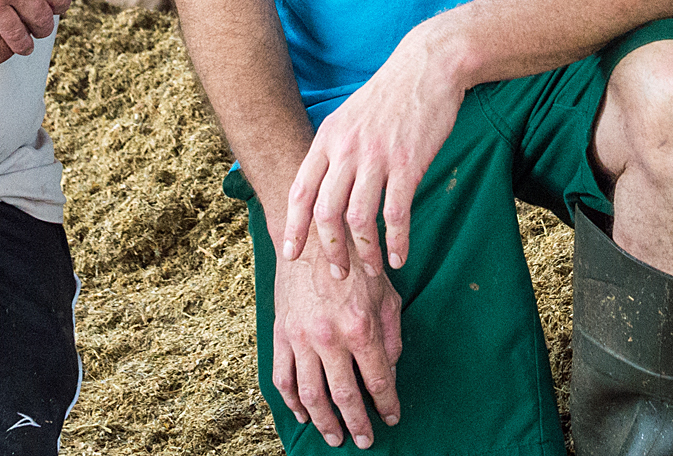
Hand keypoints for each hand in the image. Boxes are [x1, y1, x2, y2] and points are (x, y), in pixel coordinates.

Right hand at [272, 247, 402, 448]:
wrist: (312, 236)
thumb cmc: (356, 264)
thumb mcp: (387, 295)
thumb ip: (391, 337)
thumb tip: (391, 373)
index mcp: (361, 327)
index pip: (378, 382)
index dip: (387, 406)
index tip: (391, 418)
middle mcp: (330, 338)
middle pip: (345, 397)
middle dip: (357, 424)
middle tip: (364, 441)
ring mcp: (301, 338)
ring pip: (311, 396)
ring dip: (324, 422)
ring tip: (335, 437)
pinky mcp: (281, 334)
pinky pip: (283, 378)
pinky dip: (291, 403)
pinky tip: (303, 415)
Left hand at [283, 26, 464, 278]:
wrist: (427, 67)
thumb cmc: (389, 96)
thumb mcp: (348, 116)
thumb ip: (334, 150)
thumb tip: (323, 188)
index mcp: (328, 139)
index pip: (300, 191)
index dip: (294, 227)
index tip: (291, 254)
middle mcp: (346, 150)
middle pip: (326, 213)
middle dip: (329, 250)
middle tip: (337, 274)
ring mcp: (377, 157)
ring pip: (359, 219)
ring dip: (364, 252)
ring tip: (370, 270)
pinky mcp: (408, 164)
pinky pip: (396, 214)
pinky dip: (395, 241)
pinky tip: (398, 257)